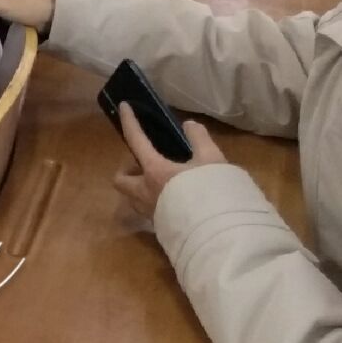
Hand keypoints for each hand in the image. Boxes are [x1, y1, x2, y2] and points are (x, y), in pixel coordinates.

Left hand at [113, 104, 225, 219]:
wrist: (220, 235)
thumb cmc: (213, 193)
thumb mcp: (212, 160)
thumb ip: (199, 139)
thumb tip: (189, 125)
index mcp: (155, 171)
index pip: (136, 140)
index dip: (129, 122)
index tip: (124, 107)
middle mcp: (145, 193)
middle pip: (121, 180)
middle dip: (128, 171)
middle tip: (146, 165)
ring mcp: (151, 213)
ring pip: (132, 198)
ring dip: (139, 188)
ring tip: (162, 184)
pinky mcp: (160, 230)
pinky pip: (148, 212)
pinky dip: (154, 203)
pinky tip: (174, 203)